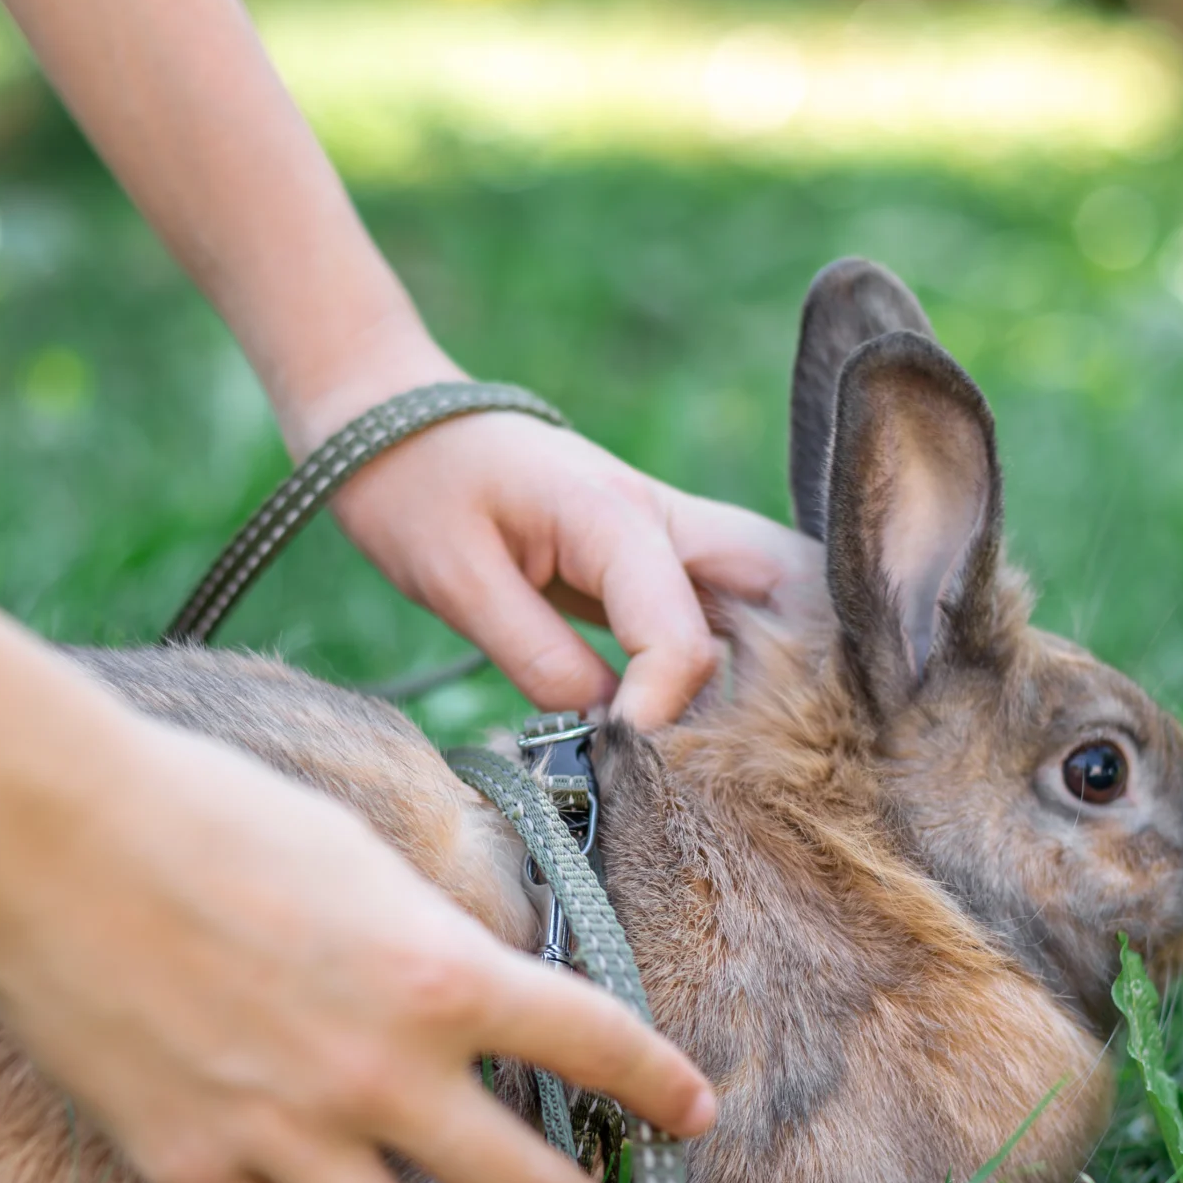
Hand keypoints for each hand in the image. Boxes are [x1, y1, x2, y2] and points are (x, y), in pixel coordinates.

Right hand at [0, 711, 718, 1182]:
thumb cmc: (205, 811)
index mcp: (441, 975)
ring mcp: (288, 1135)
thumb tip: (464, 978)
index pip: (596, 1043)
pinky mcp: (196, 1170)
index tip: (692, 1112)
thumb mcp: (360, 853)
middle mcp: (384, 1074)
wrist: (51, 838)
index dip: (660, 1085)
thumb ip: (425, 935)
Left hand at [328, 409, 819, 725]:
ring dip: (773, 662)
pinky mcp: (658, 553)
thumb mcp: (456, 582)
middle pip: (785, 588)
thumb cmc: (417, 491)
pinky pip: (729, 603)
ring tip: (737, 736)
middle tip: (737, 749)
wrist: (396, 422)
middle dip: (787, 673)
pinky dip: (736, 655)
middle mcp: (668, 516)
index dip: (657, 717)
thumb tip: (603, 732)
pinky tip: (711, 710)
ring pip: (774, 591)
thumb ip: (538, 658)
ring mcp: (671, 531)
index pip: (682, 642)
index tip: (611, 760)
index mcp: (616, 516)